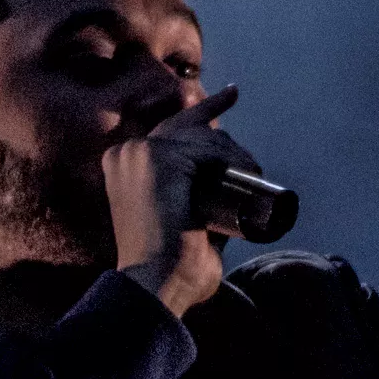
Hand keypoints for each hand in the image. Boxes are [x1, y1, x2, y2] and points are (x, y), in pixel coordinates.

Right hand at [103, 84, 257, 318]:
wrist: (156, 285)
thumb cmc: (171, 268)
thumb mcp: (181, 222)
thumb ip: (198, 203)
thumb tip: (233, 194)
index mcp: (125, 164)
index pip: (173, 126)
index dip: (208, 107)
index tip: (233, 94)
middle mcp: (127, 152)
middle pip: (191, 128)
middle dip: (228, 143)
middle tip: (253, 168)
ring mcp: (140, 151)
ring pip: (205, 138)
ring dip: (237, 156)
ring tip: (253, 182)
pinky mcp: (157, 157)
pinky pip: (207, 147)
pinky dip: (233, 158)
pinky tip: (247, 173)